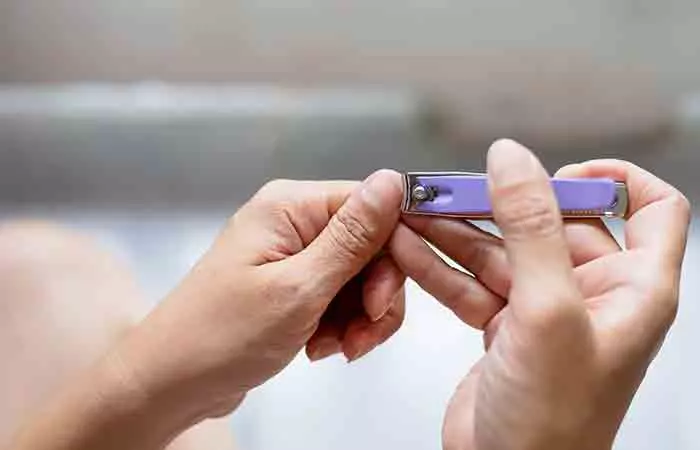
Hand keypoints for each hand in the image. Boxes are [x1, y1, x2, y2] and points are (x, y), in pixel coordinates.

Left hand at [118, 171, 410, 419]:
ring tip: (334, 347)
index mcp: (291, 206)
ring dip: (358, 317)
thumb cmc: (222, 336)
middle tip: (360, 334)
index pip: (371, 206)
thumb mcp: (298, 288)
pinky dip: (340, 325)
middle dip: (375, 295)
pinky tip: (319, 347)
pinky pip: (338, 296)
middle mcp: (292, 222)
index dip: (393, 250)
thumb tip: (394, 181)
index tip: (384, 299)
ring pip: (359, 277)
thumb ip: (352, 237)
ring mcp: (290, 254)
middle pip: (370, 245)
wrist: (170, 382)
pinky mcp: (290, 284)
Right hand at [390, 140, 690, 449]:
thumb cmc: (553, 423)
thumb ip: (532, 230)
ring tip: (416, 213)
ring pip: (501, 251)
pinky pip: (471, 282)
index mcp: (632, 287)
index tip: (560, 171)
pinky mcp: (504, 329)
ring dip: (457, 232)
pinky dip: (439, 266)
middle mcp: (591, 295)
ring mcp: (544, 312)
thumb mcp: (547, 312)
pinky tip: (409, 248)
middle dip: (498, 203)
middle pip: (551, 223)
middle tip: (452, 189)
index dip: (613, 178)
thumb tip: (514, 161)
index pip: (650, 208)